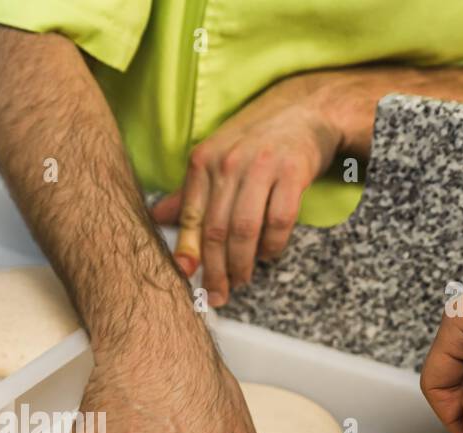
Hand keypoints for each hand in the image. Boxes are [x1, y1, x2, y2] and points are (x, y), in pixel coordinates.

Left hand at [152, 78, 340, 307]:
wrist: (306, 110)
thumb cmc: (255, 141)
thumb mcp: (216, 158)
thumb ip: (189, 193)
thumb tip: (156, 218)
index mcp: (203, 160)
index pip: (191, 215)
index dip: (188, 251)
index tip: (187, 277)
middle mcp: (228, 162)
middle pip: (216, 229)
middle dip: (216, 269)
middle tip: (218, 293)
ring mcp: (261, 166)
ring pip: (245, 229)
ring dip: (243, 263)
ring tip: (241, 280)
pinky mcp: (293, 172)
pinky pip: (280, 221)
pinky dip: (273, 245)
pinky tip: (268, 254)